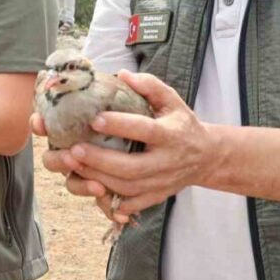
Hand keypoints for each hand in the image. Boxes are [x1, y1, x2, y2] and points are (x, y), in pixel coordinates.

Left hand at [41, 70, 221, 217]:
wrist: (206, 157)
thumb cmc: (181, 123)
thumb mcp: (172, 100)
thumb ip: (150, 85)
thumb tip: (122, 75)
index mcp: (171, 134)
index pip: (145, 130)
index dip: (120, 126)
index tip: (94, 119)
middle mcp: (167, 161)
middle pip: (132, 167)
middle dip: (100, 160)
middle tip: (74, 150)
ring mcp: (161, 182)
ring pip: (128, 188)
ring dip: (98, 178)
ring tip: (73, 165)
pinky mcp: (156, 196)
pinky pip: (131, 204)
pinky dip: (109, 201)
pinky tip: (89, 186)